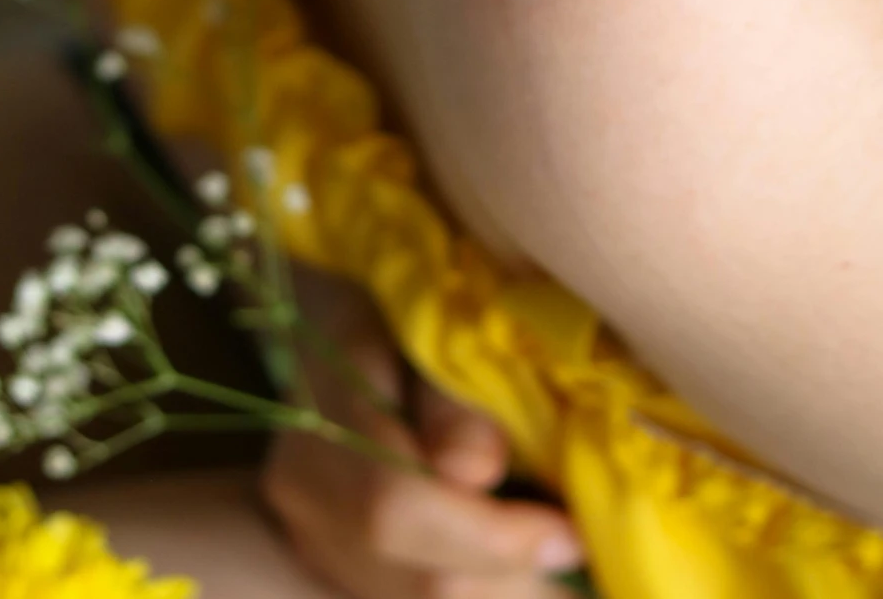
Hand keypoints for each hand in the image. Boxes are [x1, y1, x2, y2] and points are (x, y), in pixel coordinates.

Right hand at [260, 277, 584, 597]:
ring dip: (503, 585)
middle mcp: (306, 494)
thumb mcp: (428, 324)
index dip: (492, 537)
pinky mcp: (337, 564)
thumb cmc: (401, 311)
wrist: (344, 326)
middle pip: (420, 575)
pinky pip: (415, 595)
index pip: (396, 507)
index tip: (570, 534)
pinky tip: (512, 556)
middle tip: (576, 541)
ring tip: (547, 544)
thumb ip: (451, 398)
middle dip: (515, 571)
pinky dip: (479, 584)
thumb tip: (482, 470)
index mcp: (322, 413)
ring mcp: (315, 538)